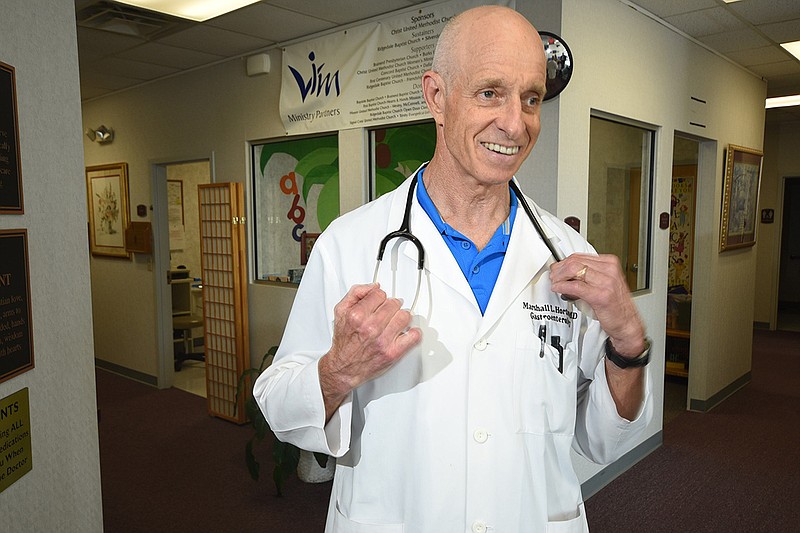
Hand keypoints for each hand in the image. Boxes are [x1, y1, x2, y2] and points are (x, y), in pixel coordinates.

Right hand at [318, 283, 421, 419]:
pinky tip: (406, 332)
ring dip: (402, 316)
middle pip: (393, 304)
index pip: (379, 294)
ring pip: (405, 316)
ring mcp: (383, 341)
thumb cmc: (344, 341)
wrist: (344, 367)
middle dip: (391, 306)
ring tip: (396, 321)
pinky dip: (414, 333)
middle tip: (388, 312)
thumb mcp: (341, 311)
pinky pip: (413, 337)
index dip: (380, 296)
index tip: (380, 302)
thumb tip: (374, 286)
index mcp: (357, 315)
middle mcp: (370, 328)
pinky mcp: (393, 353)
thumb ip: (355, 294)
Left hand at [549, 253, 644, 356]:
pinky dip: (562, 286)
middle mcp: (609, 270)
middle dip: (559, 269)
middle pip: (575, 262)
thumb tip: (567, 270)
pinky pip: (575, 286)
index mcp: (610, 264)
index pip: (580, 256)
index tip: (557, 268)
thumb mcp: (604, 283)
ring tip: (555, 282)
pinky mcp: (600, 296)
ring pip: (574, 271)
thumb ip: (589, 274)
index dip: (564, 262)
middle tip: (553, 276)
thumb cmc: (616, 305)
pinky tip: (558, 288)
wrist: (627, 323)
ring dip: (559, 277)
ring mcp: (606, 282)